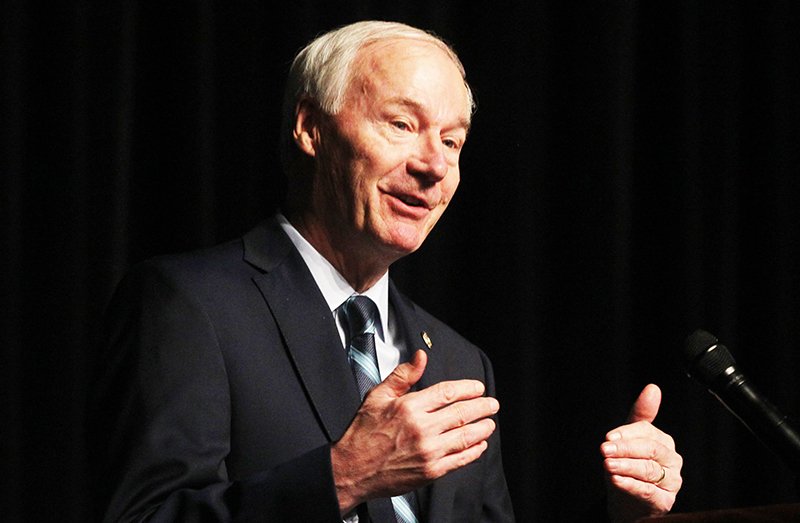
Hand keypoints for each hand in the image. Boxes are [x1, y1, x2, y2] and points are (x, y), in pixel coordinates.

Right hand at [330, 349, 498, 514]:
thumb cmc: (363, 433)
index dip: (467, 388)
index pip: (448, 393)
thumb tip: (421, 356)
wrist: (352, 470)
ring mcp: (428, 452)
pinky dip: (473, 451)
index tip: (478, 387)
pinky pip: (460, 459)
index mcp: (409, 407)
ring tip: (490, 422)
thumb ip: (403, 375)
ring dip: (482, 428)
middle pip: (462, 413)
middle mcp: (422, 429)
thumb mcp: (377, 396)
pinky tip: (479, 445)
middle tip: (492, 403)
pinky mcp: (430, 471)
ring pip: (465, 436)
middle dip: (482, 407)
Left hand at [601, 384, 682, 522]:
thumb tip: (653, 388)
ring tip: (608, 465)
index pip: (647, 432)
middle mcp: (671, 460)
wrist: (626, 501)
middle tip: (604, 450)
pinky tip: (616, 481)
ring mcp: (670, 481)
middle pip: (650, 450)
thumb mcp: (629, 439)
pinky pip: (648, 491)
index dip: (626, 434)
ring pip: (649, 470)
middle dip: (625, 449)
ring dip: (625, 466)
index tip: (608, 438)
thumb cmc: (627, 467)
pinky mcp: (664, 500)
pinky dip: (630, 485)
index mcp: (663, 441)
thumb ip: (640, 415)